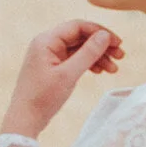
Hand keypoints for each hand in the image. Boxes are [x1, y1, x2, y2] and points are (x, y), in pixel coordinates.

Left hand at [3, 20, 121, 137]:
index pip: (78, 26)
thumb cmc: (42, 98)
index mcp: (46, 40)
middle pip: (80, 36)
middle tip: (121, 56)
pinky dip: (88, 63)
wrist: (24, 120)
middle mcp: (46, 43)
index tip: (118, 43)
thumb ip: (88, 53)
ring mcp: (49, 55)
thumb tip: (104, 35)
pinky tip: (100, 71)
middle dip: (101, 45)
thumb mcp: (68, 75)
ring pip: (79, 48)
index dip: (100, 32)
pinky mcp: (52, 67)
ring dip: (97, 56)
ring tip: (113, 69)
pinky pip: (73, 59)